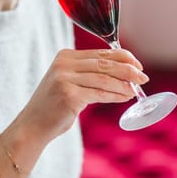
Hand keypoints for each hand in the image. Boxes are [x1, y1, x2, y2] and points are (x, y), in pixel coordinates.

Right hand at [17, 48, 148, 139]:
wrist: (33, 125)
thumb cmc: (55, 105)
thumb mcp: (69, 81)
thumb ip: (90, 72)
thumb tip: (125, 72)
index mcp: (65, 56)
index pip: (101, 52)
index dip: (123, 57)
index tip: (137, 64)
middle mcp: (64, 64)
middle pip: (105, 64)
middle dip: (128, 70)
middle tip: (143, 77)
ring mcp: (65, 79)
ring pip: (105, 78)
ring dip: (125, 85)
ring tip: (136, 90)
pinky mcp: (69, 95)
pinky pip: (100, 94)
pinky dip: (116, 95)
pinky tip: (125, 97)